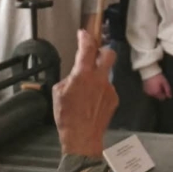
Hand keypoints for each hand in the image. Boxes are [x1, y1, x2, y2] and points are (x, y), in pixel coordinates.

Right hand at [53, 30, 118, 158]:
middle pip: (109, 54)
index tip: (83, 34)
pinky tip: (92, 103)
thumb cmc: (66, 116)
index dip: (85, 38)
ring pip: (106, 74)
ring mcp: (109, 88)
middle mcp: (100, 78)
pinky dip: (100, 91)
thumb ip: (69, 78)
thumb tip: (75, 76)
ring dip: (98, 76)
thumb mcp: (58, 93)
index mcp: (83, 74)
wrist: (83, 137)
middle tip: (94, 54)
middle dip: (102, 50)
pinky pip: (107, 88)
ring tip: (86, 92)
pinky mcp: (114, 99)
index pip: (87, 48)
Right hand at [143, 74, 172, 100]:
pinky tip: (153, 85)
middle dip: (160, 92)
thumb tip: (170, 97)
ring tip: (156, 84)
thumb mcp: (165, 82)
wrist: (148, 71)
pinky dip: (152, 90)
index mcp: (156, 93)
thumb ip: (168, 90)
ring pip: (154, 94)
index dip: (165, 94)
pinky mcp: (144, 90)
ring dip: (156, 91)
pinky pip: (150, 92)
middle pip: (158, 96)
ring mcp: (147, 92)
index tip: (165, 88)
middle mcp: (151, 94)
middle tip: (161, 85)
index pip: (162, 98)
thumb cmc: (158, 77)